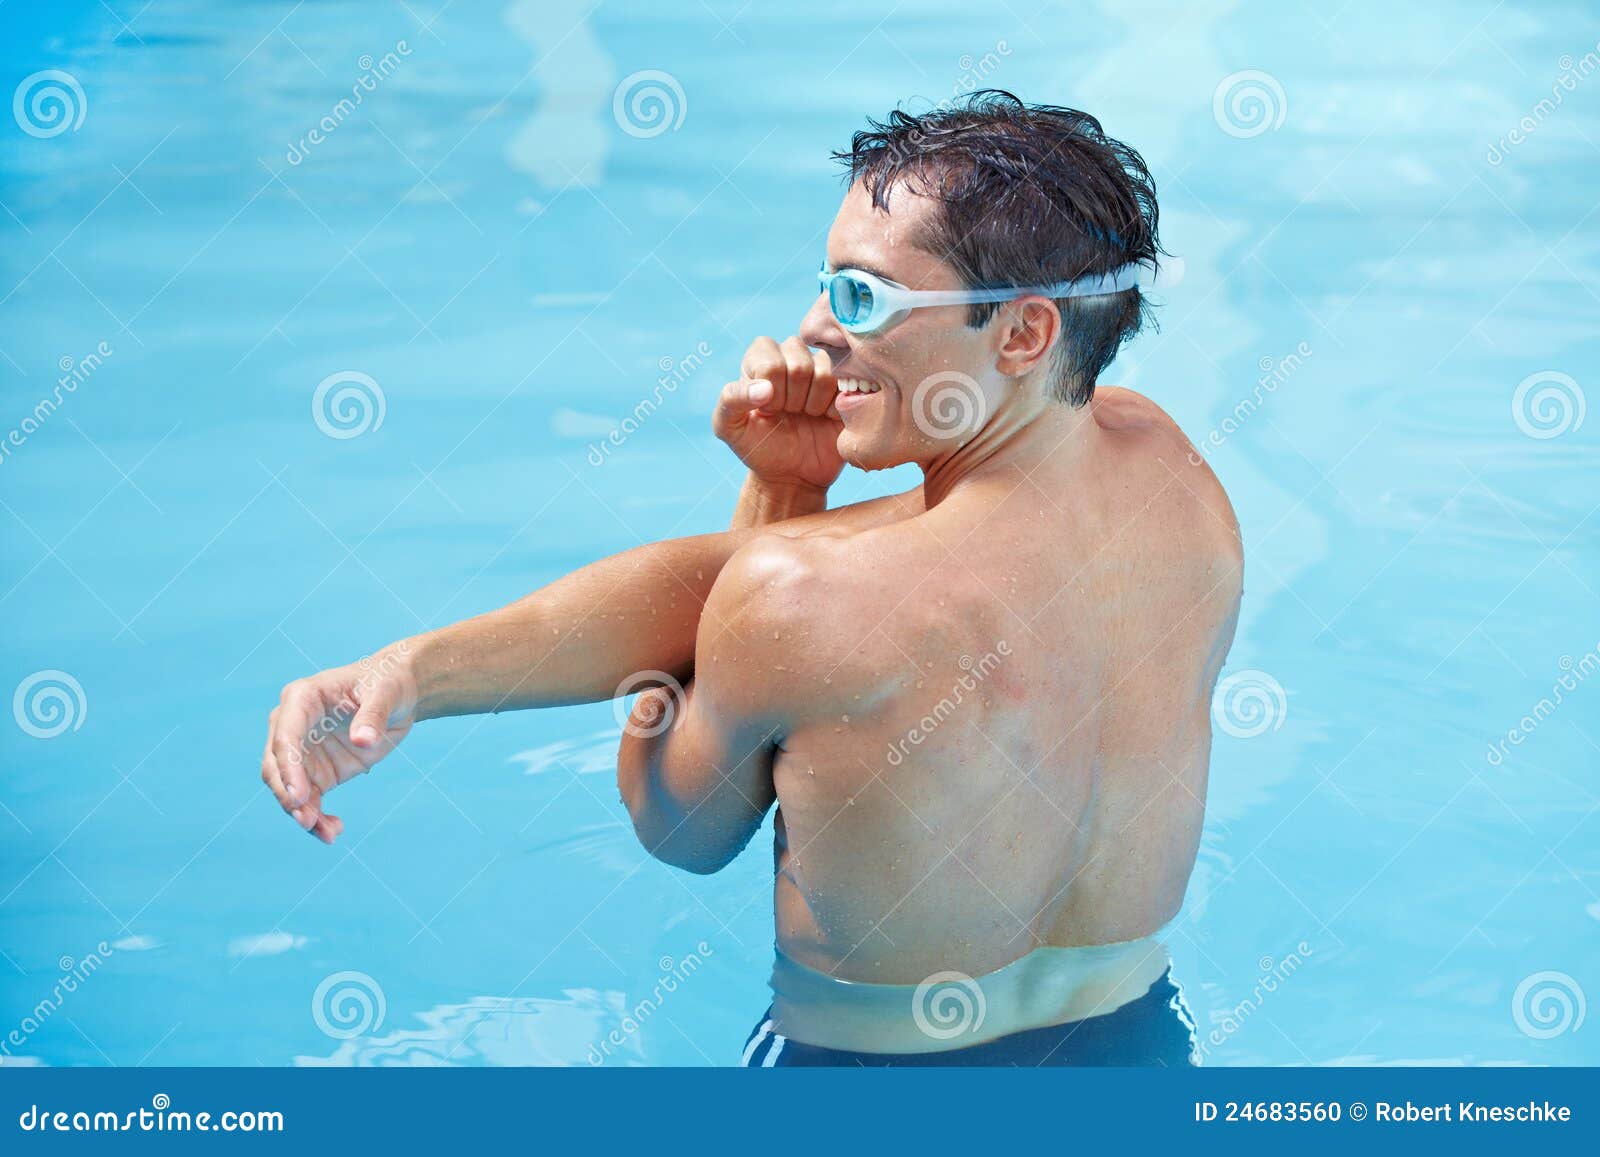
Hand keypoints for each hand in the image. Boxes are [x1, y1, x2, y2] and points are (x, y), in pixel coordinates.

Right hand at [260, 644, 418, 842]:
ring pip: (290, 789)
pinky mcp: (317, 772)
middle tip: (307, 821)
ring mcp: (303, 752)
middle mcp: (293, 726)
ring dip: (303, 813)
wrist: (399, 693)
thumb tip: (362, 741)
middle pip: (277, 766)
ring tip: (328, 834)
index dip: (289, 767)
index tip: (298, 796)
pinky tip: (333, 832)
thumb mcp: (385, 693)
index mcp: (301, 698)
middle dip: (288, 796)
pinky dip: (317, 818)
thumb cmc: (387, 683)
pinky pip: (309, 800)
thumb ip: (373, 716)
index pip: (285, 736)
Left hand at [714, 336, 843, 492]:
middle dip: (793, 400)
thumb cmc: (758, 446)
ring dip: (815, 404)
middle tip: (790, 414)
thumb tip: (764, 388)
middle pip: (800, 365)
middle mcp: (792, 353)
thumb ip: (732, 400)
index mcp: (761, 355)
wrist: (792, 473)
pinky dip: (836, 408)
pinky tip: (827, 416)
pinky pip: (850, 383)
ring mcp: (822, 366)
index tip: (768, 410)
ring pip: (826, 372)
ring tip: (808, 415)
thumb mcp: (729, 427)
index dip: (771, 394)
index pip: (770, 364)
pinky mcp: (846, 382)